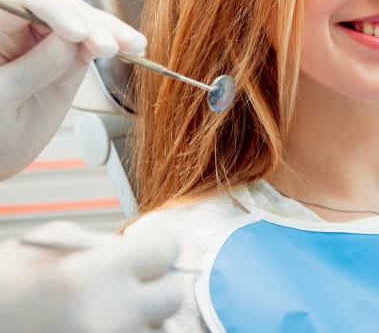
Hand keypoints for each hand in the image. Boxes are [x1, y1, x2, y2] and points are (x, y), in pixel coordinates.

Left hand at [0, 0, 146, 179]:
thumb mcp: (3, 99)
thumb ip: (34, 68)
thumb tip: (70, 42)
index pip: (27, 1)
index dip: (56, 11)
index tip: (77, 34)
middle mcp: (21, 30)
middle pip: (63, 8)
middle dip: (91, 24)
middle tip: (109, 47)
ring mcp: (47, 44)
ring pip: (85, 23)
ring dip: (111, 32)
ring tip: (132, 46)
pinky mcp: (68, 60)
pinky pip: (95, 45)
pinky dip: (116, 46)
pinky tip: (133, 49)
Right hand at [0, 223, 181, 332]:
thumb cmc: (5, 287)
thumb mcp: (50, 244)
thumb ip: (105, 243)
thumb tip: (143, 249)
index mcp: (89, 275)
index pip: (166, 250)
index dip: (157, 247)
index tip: (145, 251)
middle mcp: (105, 318)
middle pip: (172, 294)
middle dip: (157, 285)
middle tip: (129, 284)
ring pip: (159, 330)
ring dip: (143, 320)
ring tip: (106, 315)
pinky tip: (102, 330)